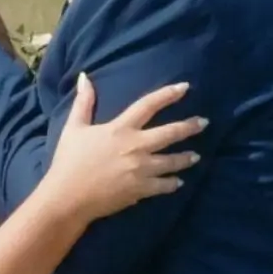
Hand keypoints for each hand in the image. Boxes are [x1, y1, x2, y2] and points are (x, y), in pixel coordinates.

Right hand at [36, 74, 204, 224]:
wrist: (68, 197)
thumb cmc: (69, 161)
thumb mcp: (74, 128)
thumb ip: (83, 102)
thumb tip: (84, 77)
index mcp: (120, 129)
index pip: (148, 105)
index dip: (168, 94)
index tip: (185, 87)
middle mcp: (135, 146)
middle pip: (170, 133)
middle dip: (189, 127)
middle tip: (204, 123)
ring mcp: (141, 169)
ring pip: (172, 161)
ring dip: (186, 158)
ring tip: (196, 156)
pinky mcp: (141, 189)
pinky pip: (164, 185)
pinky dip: (173, 183)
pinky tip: (178, 181)